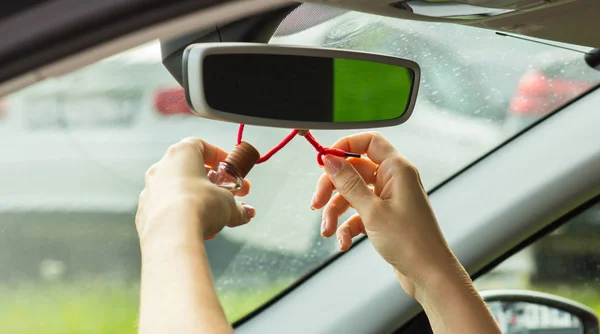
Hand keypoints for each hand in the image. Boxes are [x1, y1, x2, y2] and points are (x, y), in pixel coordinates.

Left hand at [136, 137, 254, 252]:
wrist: (172, 235)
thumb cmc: (200, 207)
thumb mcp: (228, 204)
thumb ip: (238, 207)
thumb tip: (247, 213)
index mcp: (181, 154)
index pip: (201, 145)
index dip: (219, 157)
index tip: (231, 170)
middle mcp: (162, 167)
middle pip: (189, 170)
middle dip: (212, 183)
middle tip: (229, 196)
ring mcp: (150, 189)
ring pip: (178, 191)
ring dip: (198, 200)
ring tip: (215, 217)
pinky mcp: (144, 212)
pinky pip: (167, 209)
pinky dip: (183, 215)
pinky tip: (198, 229)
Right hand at [312, 132, 455, 295]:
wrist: (429, 275)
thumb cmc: (412, 242)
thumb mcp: (372, 211)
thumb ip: (348, 183)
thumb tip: (330, 161)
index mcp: (397, 169)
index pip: (369, 142)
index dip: (344, 147)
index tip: (324, 161)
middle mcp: (394, 180)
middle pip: (354, 171)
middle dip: (332, 188)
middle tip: (316, 203)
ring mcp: (389, 199)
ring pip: (352, 195)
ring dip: (336, 213)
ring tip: (328, 231)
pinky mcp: (384, 217)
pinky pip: (358, 214)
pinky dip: (347, 227)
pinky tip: (343, 242)